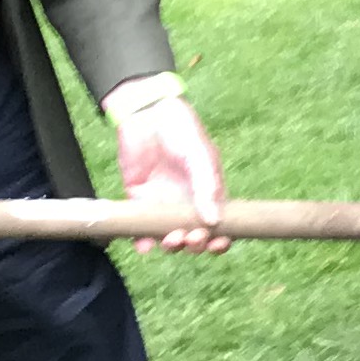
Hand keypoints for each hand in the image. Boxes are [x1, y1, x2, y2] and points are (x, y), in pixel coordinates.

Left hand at [111, 92, 230, 254]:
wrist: (147, 115)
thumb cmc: (181, 130)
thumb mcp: (201, 155)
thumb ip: (207, 186)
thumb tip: (215, 220)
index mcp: (207, 192)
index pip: (218, 223)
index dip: (221, 239)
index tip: (219, 243)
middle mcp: (186, 202)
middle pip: (194, 235)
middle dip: (196, 243)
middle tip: (194, 238)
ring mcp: (162, 203)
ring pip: (169, 236)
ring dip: (173, 245)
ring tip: (173, 239)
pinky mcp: (139, 201)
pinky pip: (141, 228)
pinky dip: (142, 241)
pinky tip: (145, 245)